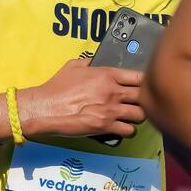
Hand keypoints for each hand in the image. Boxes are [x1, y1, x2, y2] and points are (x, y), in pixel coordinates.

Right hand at [19, 58, 144, 139]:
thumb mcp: (73, 66)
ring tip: (131, 116)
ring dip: (138, 116)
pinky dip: (128, 130)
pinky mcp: (106, 126)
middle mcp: (113, 91)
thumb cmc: (57, 87)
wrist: (45, 108)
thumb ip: (89, 61)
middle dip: (143, 100)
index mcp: (107, 74)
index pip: (139, 76)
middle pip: (144, 96)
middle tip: (137, 102)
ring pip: (141, 114)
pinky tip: (122, 128)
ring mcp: (111, 110)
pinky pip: (129, 130)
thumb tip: (96, 60)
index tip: (143, 85)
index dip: (145, 81)